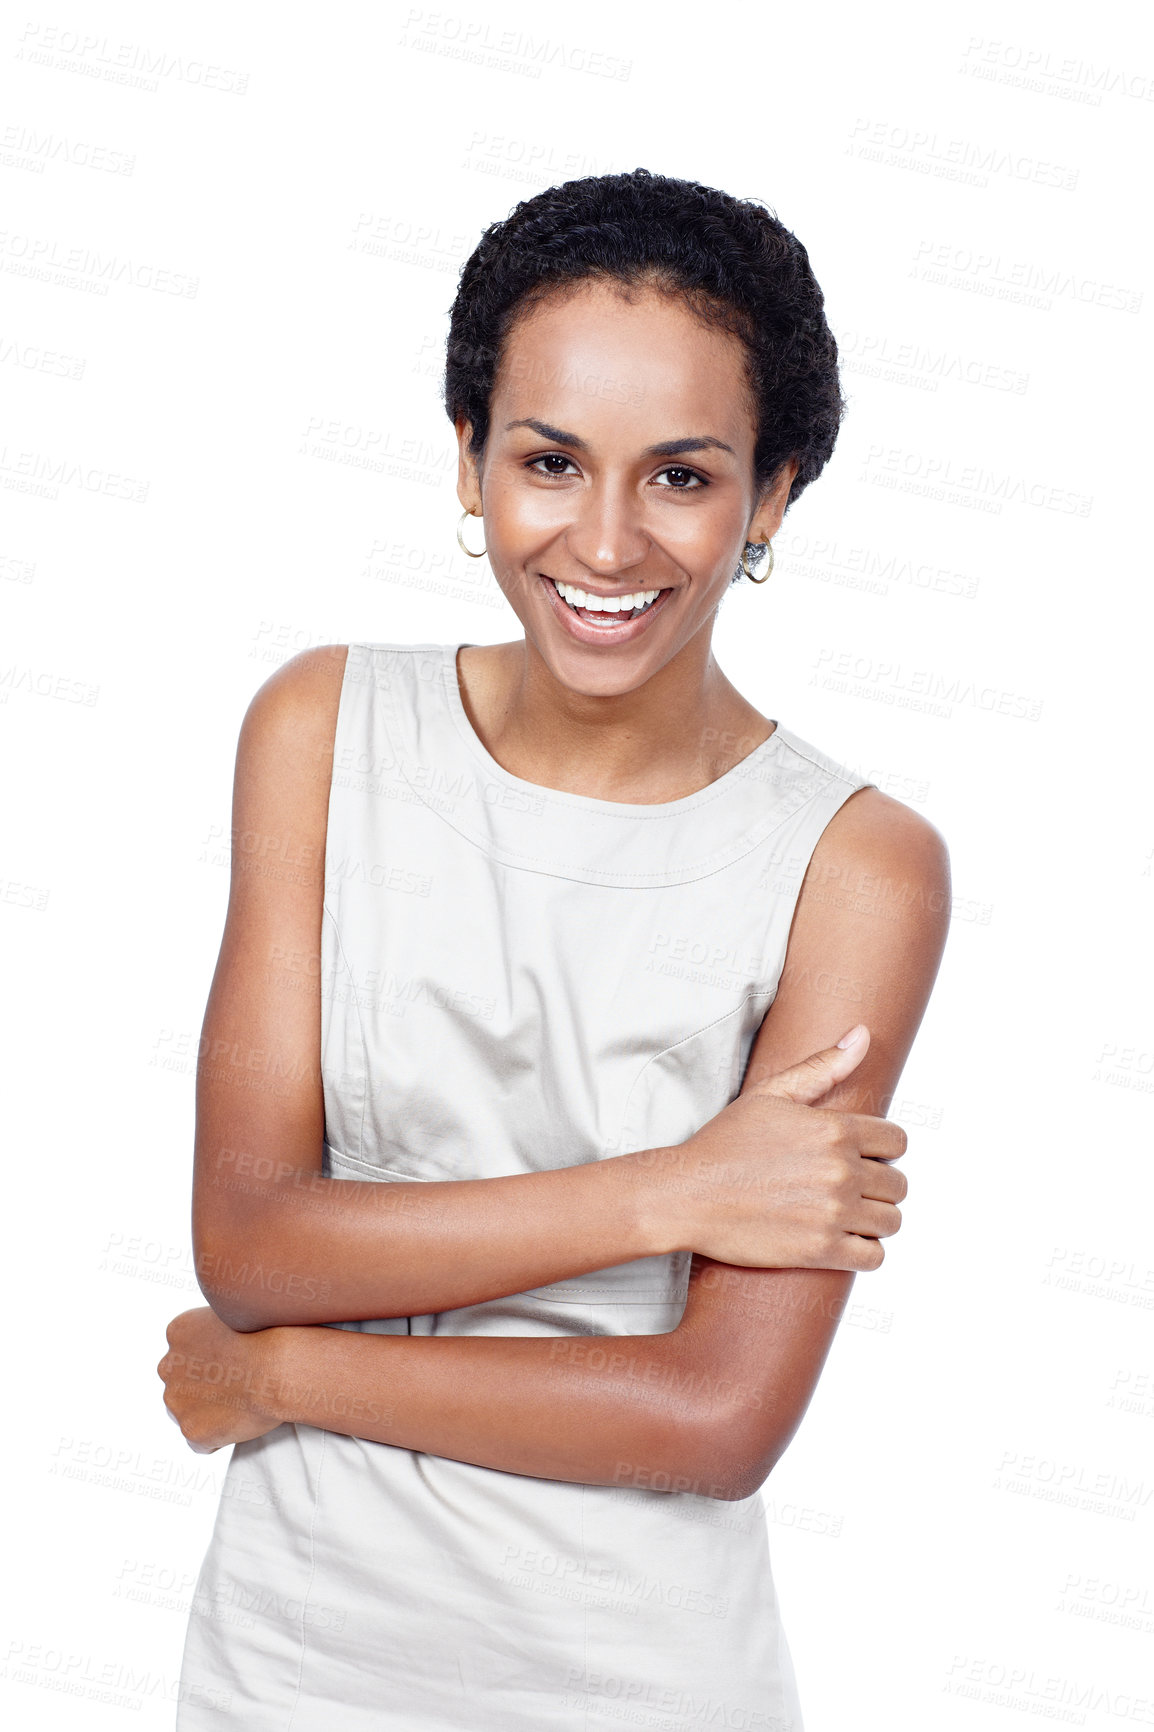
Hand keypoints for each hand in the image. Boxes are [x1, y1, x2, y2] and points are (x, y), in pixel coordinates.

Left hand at [157, 1307, 285, 1452]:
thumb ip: (219, 1330)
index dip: (211, 1362)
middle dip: (204, 1389)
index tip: (233, 1365)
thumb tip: (225, 1345)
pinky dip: (217, 1438)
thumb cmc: (270, 1337)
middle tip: (238, 1387)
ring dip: (208, 1414)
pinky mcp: (191, 1430)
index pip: (185, 1352)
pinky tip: (239, 1424)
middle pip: (180, 1384)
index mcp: (178, 1332)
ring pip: (186, 1413)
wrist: (277, 1366)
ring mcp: (176, 1400)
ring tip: (241, 1405)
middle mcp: (168, 1365)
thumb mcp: (236, 1315)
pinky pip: (200, 1442)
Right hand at [647, 1026, 907, 1270]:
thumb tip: (862, 1034)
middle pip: (898, 1183)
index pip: (898, 1142)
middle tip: (851, 1187)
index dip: (883, 1149)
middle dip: (879, 1185)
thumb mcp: (771, 1095)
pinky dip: (865, 1250)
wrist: (687, 1196)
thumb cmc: (724, 1145)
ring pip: (891, 1220)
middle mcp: (841, 1171)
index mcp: (835, 1129)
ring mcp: (833, 1213)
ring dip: (875, 1219)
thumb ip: (823, 1066)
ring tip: (849, 1214)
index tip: (863, 1156)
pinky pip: (874, 1257)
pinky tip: (844, 1240)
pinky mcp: (821, 1250)